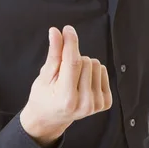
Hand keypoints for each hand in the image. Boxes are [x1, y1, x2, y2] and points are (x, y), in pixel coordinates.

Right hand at [20, 25, 111, 144]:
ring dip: (83, 65)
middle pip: (85, 60)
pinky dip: (92, 72)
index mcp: (66, 98)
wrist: (50, 118)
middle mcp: (84, 103)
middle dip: (73, 59)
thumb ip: (54, 54)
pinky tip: (82, 83)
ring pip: (96, 64)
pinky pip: (103, 71)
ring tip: (72, 78)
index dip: (71, 42)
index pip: (73, 63)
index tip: (68, 29)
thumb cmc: (44, 97)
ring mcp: (96, 105)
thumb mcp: (44, 76)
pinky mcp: (105, 103)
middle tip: (63, 72)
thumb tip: (56, 32)